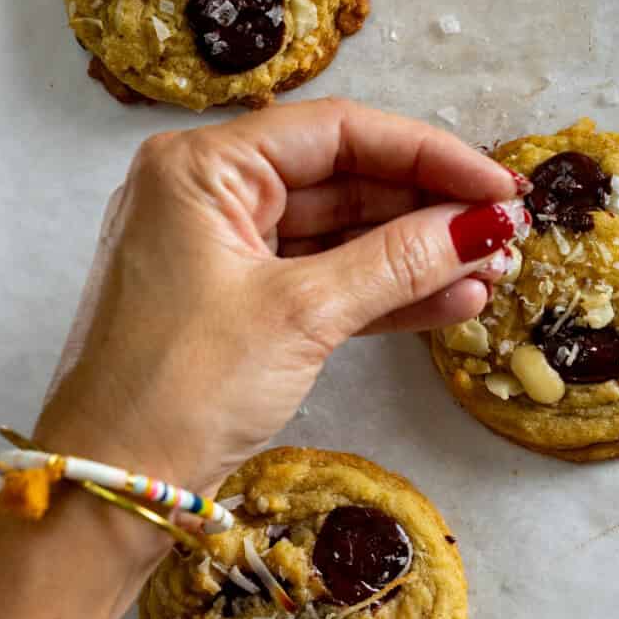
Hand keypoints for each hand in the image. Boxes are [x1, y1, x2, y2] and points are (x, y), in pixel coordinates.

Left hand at [35, 97, 527, 496]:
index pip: (338, 131)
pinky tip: (451, 300)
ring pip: (341, 234)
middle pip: (343, 177)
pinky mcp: (239, 307)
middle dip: (429, 208)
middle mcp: (210, 194)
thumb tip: (482, 225)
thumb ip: (397, 263)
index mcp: (203, 168)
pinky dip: (385, 293)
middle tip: (506, 232)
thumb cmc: (180, 389)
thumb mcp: (300, 316)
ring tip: (493, 271)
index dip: (429, 154)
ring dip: (418, 254)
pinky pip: (326, 281)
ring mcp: (224, 252)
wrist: (112, 486)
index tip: (499, 186)